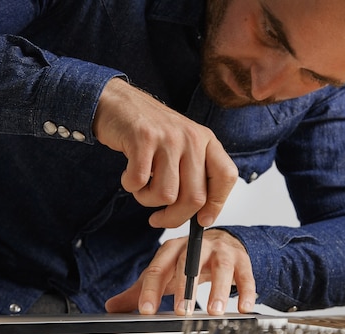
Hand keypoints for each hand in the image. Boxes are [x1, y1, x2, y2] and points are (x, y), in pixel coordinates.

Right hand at [93, 78, 237, 228]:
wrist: (118, 102)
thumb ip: (194, 174)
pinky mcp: (143, 139)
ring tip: (141, 187)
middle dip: (173, 217)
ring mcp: (168, 138)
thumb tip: (201, 215)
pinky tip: (128, 175)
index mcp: (206, 141)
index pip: (226, 177)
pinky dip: (131, 186)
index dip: (216, 205)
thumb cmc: (150, 131)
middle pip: (194, 198)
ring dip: (147, 200)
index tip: (201, 221)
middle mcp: (192, 138)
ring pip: (166, 195)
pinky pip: (139, 183)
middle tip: (158, 219)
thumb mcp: (182, 146)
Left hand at [104, 229, 255, 314]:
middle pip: (189, 264)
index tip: (147, 311)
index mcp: (171, 250)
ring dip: (219, 289)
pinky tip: (244, 307)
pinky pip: (245, 274)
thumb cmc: (188, 261)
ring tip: (215, 311)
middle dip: (185, 288)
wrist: (220, 242)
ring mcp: (220, 250)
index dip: (151, 290)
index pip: (158, 269)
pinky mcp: (241, 258)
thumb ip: (140, 290)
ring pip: (220, 267)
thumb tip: (111, 307)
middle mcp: (195, 246)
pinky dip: (246, 291)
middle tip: (182, 311)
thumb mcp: (164, 273)